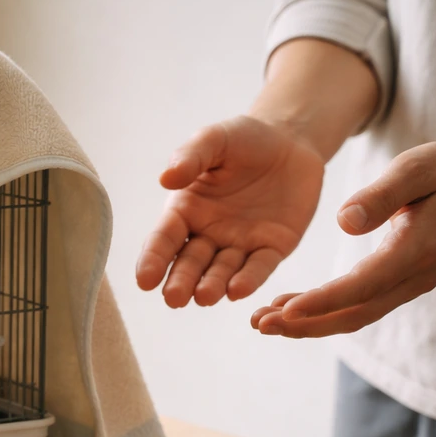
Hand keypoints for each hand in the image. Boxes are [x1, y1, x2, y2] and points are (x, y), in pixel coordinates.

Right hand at [136, 116, 324, 306]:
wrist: (291, 140)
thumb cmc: (244, 138)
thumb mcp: (214, 139)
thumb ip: (191, 156)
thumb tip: (166, 179)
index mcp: (185, 210)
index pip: (164, 239)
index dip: (153, 260)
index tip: (144, 281)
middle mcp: (208, 233)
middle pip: (190, 263)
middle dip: (181, 281)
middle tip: (174, 298)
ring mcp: (240, 243)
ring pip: (222, 271)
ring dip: (212, 285)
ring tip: (204, 296)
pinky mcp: (273, 247)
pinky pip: (259, 266)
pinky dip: (249, 279)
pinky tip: (237, 290)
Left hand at [252, 140, 435, 337]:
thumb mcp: (414, 169)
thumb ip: (381, 195)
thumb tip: (344, 222)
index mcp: (416, 250)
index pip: (363, 286)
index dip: (323, 301)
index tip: (285, 311)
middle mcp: (413, 277)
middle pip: (354, 313)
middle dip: (304, 324)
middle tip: (260, 325)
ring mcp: (406, 284)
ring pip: (353, 316)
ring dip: (307, 324)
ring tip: (263, 322)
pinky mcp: (396, 282)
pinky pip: (356, 305)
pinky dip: (320, 311)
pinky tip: (288, 308)